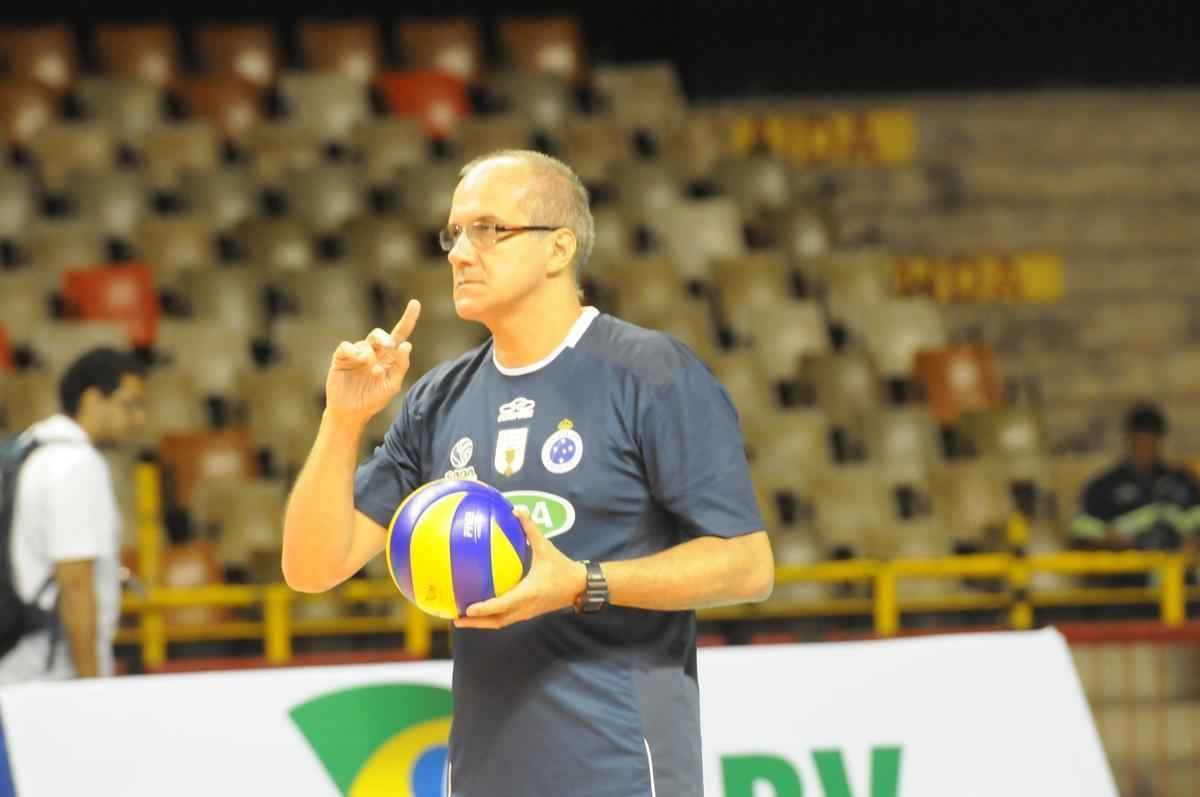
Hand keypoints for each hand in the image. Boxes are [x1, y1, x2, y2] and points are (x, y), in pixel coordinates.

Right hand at [325, 300, 420, 421]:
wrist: (352, 412)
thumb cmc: (374, 398)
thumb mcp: (392, 384)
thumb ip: (401, 366)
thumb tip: (407, 345)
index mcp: (388, 357)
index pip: (400, 334)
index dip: (408, 319)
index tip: (415, 303)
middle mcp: (373, 351)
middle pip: (380, 335)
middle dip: (385, 338)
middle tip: (389, 346)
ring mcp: (357, 353)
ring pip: (365, 343)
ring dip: (370, 354)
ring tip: (371, 370)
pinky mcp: (342, 358)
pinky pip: (346, 346)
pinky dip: (352, 350)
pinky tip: (357, 359)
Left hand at [453, 506, 587, 629]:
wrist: (579, 586)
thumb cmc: (562, 567)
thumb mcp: (546, 547)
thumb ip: (531, 529)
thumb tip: (518, 510)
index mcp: (528, 593)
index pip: (502, 605)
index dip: (484, 608)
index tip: (468, 608)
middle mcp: (525, 607)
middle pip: (496, 622)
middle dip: (475, 622)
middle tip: (455, 617)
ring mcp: (526, 613)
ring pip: (500, 623)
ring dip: (481, 623)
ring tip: (462, 617)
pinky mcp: (528, 612)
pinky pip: (506, 618)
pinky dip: (491, 616)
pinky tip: (481, 607)